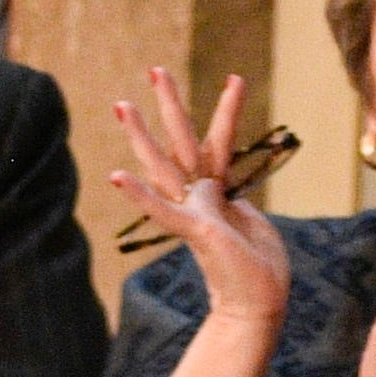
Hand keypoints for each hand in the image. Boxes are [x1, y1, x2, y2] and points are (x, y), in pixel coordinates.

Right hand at [111, 69, 291, 330]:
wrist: (257, 308)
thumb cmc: (260, 271)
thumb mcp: (254, 225)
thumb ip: (235, 201)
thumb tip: (223, 189)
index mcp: (218, 194)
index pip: (218, 143)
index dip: (227, 112)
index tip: (234, 78)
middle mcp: (200, 197)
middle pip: (182, 142)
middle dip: (171, 105)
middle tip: (156, 68)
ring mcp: (195, 212)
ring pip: (165, 167)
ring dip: (143, 136)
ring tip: (122, 104)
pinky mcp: (196, 231)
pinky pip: (164, 211)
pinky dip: (142, 195)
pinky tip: (116, 175)